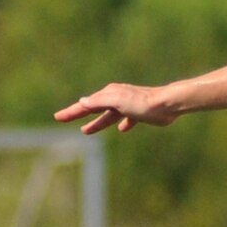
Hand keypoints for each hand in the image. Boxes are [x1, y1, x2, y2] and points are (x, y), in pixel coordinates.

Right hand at [54, 83, 180, 134]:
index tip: (58, 117)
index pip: (85, 105)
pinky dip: (123, 123)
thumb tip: (83, 101)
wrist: (168, 104)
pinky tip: (122, 129)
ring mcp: (128, 105)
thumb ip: (99, 101)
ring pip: (108, 116)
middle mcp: (117, 98)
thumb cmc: (142, 102)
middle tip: (64, 120)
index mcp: (109, 95)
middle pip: (94, 109)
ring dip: (97, 122)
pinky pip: (127, 119)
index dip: (71, 111)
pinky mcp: (140, 113)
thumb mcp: (116, 101)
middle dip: (79, 115)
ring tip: (86, 131)